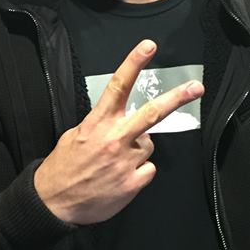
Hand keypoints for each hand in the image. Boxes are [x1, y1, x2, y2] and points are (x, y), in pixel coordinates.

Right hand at [34, 40, 203, 223]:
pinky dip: (138, 172)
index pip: (118, 87)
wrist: (54, 203)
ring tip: (116, 162)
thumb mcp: (73, 137)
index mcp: (97, 124)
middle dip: (176, 98)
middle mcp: (114, 139)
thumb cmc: (63, 168)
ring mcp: (125, 162)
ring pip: (148, 145)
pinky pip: (148, 169)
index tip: (148, 47)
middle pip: (151, 113)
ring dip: (138, 150)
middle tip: (196, 88)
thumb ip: (98, 125)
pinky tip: (120, 178)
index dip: (134, 64)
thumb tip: (115, 121)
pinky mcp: (132, 183)